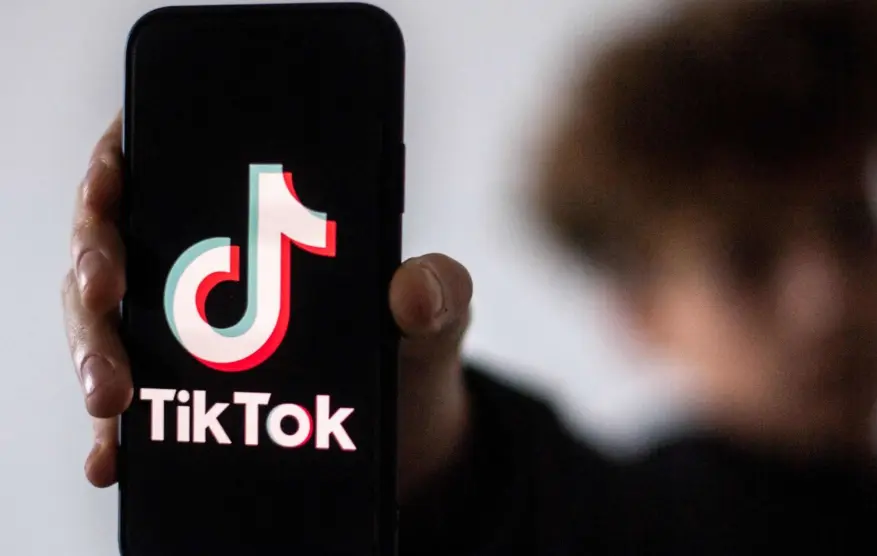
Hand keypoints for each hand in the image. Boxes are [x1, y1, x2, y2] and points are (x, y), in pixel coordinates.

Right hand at [62, 112, 473, 498]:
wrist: (411, 431)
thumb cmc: (415, 346)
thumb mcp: (441, 309)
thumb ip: (441, 288)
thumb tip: (410, 290)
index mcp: (261, 212)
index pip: (166, 156)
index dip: (119, 157)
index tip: (108, 178)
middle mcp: (208, 261)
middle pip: (116, 239)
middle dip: (95, 263)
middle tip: (106, 293)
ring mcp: (186, 328)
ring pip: (106, 320)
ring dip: (94, 351)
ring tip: (112, 396)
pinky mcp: (183, 393)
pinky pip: (131, 404)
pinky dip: (114, 433)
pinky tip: (112, 457)